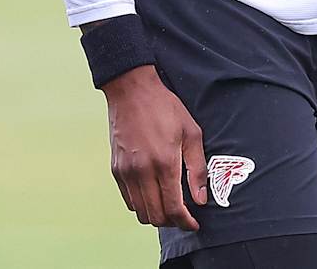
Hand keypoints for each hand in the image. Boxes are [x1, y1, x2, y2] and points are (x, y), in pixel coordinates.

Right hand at [100, 65, 207, 229]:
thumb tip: (201, 198)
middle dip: (172, 221)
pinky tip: (154, 195)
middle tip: (184, 216)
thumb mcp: (192, 133)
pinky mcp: (115, 170)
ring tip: (170, 207)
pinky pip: (128, 199)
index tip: (194, 224)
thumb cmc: (166, 109)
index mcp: (164, 163)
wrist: (132, 93)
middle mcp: (142, 172)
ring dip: (156, 215)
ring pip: (140, 211)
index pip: (173, 207)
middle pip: (155, 215)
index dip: (185, 221)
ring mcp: (126, 173)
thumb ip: (197, 169)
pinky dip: (141, 205)